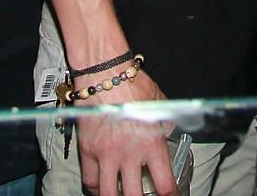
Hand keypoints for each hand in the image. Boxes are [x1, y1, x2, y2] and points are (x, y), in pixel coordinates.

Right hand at [75, 68, 177, 194]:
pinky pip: (90, 180)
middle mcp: (129, 153)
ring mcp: (106, 154)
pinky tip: (102, 188)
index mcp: (152, 144)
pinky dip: (96, 188)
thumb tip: (168, 132)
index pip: (164, 184)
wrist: (104, 72)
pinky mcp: (88, 150)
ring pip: (109, 194)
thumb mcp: (159, 104)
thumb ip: (165, 123)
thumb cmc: (132, 83)